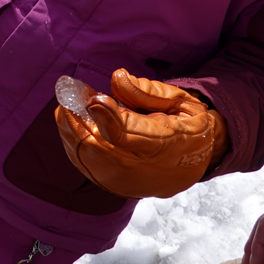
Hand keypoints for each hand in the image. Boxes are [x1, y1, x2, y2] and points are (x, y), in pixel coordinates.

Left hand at [54, 69, 229, 198]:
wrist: (193, 166)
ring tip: (70, 102)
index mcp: (165, 144)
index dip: (106, 117)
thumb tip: (117, 78)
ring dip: (70, 127)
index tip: (92, 97)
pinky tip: (72, 120)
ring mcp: (124, 181)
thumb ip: (148, 91)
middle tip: (70, 91)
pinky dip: (71, 139)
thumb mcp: (180, 101)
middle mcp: (141, 168)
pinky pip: (81, 162)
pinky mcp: (110, 185)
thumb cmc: (185, 126)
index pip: (128, 136)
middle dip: (77, 117)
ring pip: (84, 155)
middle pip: (98, 146)